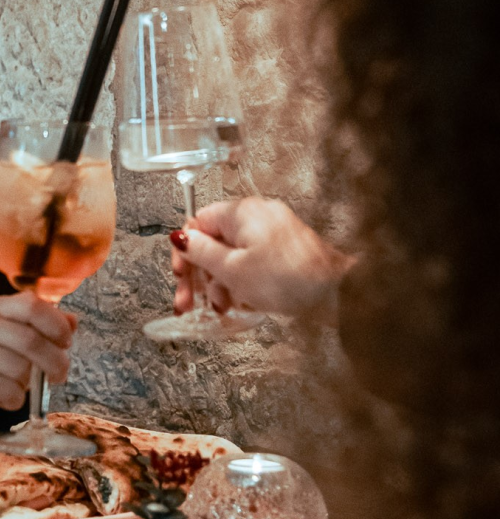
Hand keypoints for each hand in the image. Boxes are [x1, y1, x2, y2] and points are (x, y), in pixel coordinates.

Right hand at [0, 291, 77, 412]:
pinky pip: (3, 390)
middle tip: (59, 376)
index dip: (57, 324)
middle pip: (31, 340)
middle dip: (55, 362)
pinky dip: (13, 400)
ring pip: (19, 369)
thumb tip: (72, 321)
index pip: (32, 304)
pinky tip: (5, 400)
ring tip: (19, 389)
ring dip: (29, 385)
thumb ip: (33, 326)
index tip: (66, 343)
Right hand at [170, 197, 352, 323]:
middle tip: (194, 301)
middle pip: (213, 242)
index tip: (181, 276)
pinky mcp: (285, 251)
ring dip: (222, 283)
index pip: (197, 223)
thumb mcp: (232, 270)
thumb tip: (181, 239)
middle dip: (202, 275)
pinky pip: (252, 262)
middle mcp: (257, 216)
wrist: (337, 293)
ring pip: (232, 255)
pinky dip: (243, 281)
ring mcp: (273, 233)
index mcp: (241, 212)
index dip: (185, 252)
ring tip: (224, 306)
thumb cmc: (289, 279)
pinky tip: (244, 302)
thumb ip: (201, 252)